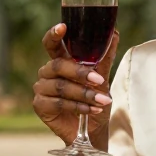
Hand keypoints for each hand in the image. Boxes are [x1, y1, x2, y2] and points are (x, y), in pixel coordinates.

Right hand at [32, 24, 119, 145]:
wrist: (93, 128)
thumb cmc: (95, 101)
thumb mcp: (102, 78)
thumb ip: (104, 57)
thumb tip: (115, 33)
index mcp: (60, 61)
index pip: (52, 44)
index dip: (54, 35)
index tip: (62, 27)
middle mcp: (48, 72)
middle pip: (58, 65)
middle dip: (80, 73)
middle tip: (99, 81)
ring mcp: (42, 88)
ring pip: (61, 86)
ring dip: (84, 93)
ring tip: (101, 101)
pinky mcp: (40, 105)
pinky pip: (59, 103)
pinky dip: (78, 106)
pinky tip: (91, 110)